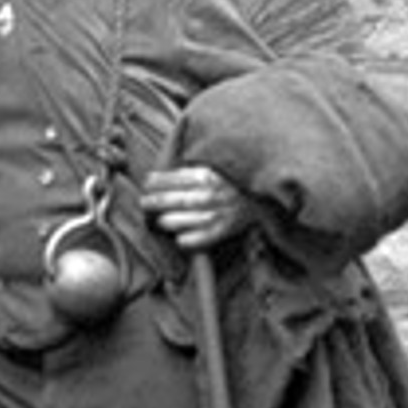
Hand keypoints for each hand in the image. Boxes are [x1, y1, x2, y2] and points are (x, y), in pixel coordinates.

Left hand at [139, 165, 255, 251]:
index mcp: (207, 175)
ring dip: (165, 221)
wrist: (263, 200)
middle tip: (144, 203)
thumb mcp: (214, 167)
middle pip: (173, 200)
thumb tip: (159, 173)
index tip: (146, 183)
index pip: (173, 179)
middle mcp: (211, 194)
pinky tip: (178, 236)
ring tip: (159, 220)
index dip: (155, 182)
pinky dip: (183, 239)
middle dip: (153, 202)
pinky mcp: (222, 232)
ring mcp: (216, 214)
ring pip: (179, 221)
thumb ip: (190, 169)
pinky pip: (194, 240)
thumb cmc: (232, 182)